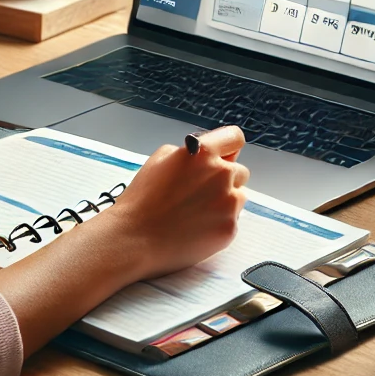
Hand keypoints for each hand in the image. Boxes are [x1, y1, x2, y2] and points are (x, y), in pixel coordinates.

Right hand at [109, 126, 249, 281]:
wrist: (135, 238)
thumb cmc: (142, 199)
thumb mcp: (160, 158)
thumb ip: (190, 152)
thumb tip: (207, 156)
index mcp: (203, 153)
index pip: (235, 138)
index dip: (229, 147)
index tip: (226, 154)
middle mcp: (221, 174)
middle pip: (239, 171)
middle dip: (224, 179)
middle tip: (200, 192)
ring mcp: (228, 203)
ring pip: (239, 197)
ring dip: (224, 202)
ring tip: (196, 212)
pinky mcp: (229, 228)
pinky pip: (233, 220)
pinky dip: (219, 223)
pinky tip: (197, 227)